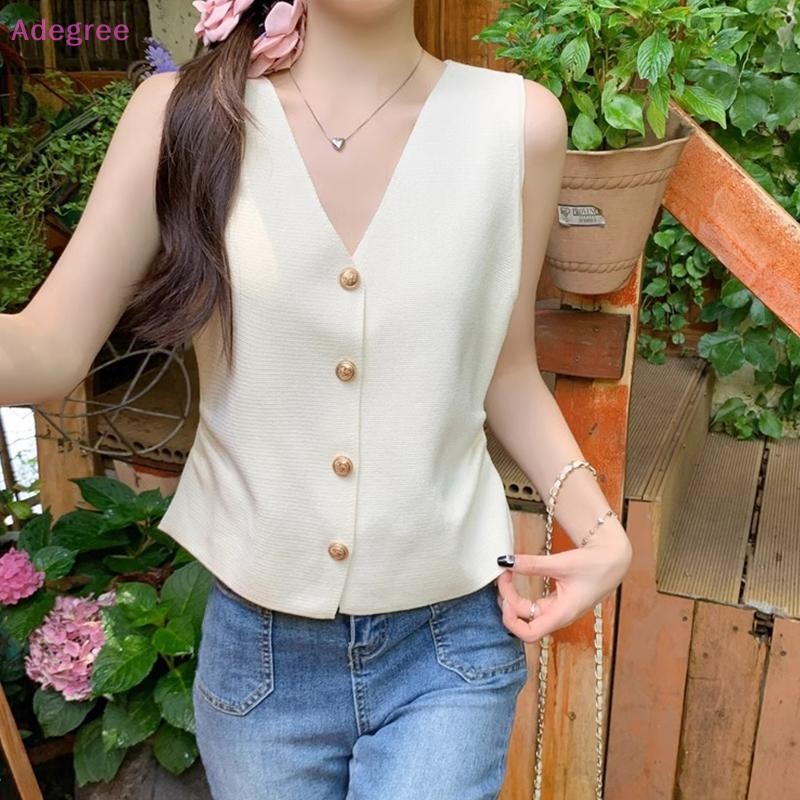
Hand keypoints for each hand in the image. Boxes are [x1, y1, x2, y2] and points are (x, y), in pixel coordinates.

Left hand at [495, 535, 631, 642]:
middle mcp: (557, 617)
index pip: (529, 634)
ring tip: (506, 574)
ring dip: (512, 596)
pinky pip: (531, 605)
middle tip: (503, 574)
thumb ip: (532, 564)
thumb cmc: (595, 566)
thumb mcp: (561, 563)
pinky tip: (515, 578)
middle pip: (523, 621)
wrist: (613, 562)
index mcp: (562, 614)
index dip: (511, 621)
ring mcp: (556, 611)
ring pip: (526, 612)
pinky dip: (520, 593)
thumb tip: (505, 561)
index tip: (505, 598)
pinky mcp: (555, 603)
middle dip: (508, 599)